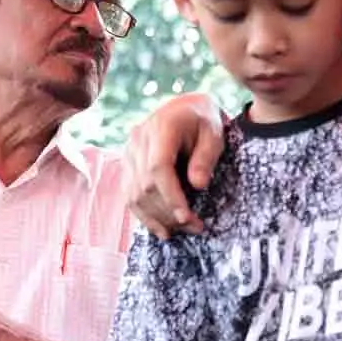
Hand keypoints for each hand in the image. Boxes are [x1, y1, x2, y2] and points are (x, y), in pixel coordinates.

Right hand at [123, 93, 226, 239]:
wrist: (185, 109)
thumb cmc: (203, 121)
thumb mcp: (214, 134)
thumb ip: (206, 158)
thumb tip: (197, 185)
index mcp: (161, 127)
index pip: (158, 167)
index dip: (170, 196)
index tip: (186, 217)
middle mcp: (138, 139)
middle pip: (145, 184)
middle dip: (168, 212)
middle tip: (194, 227)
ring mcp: (129, 152)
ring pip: (134, 194)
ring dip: (156, 218)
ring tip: (180, 231)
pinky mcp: (127, 164)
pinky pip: (129, 194)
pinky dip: (144, 215)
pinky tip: (161, 229)